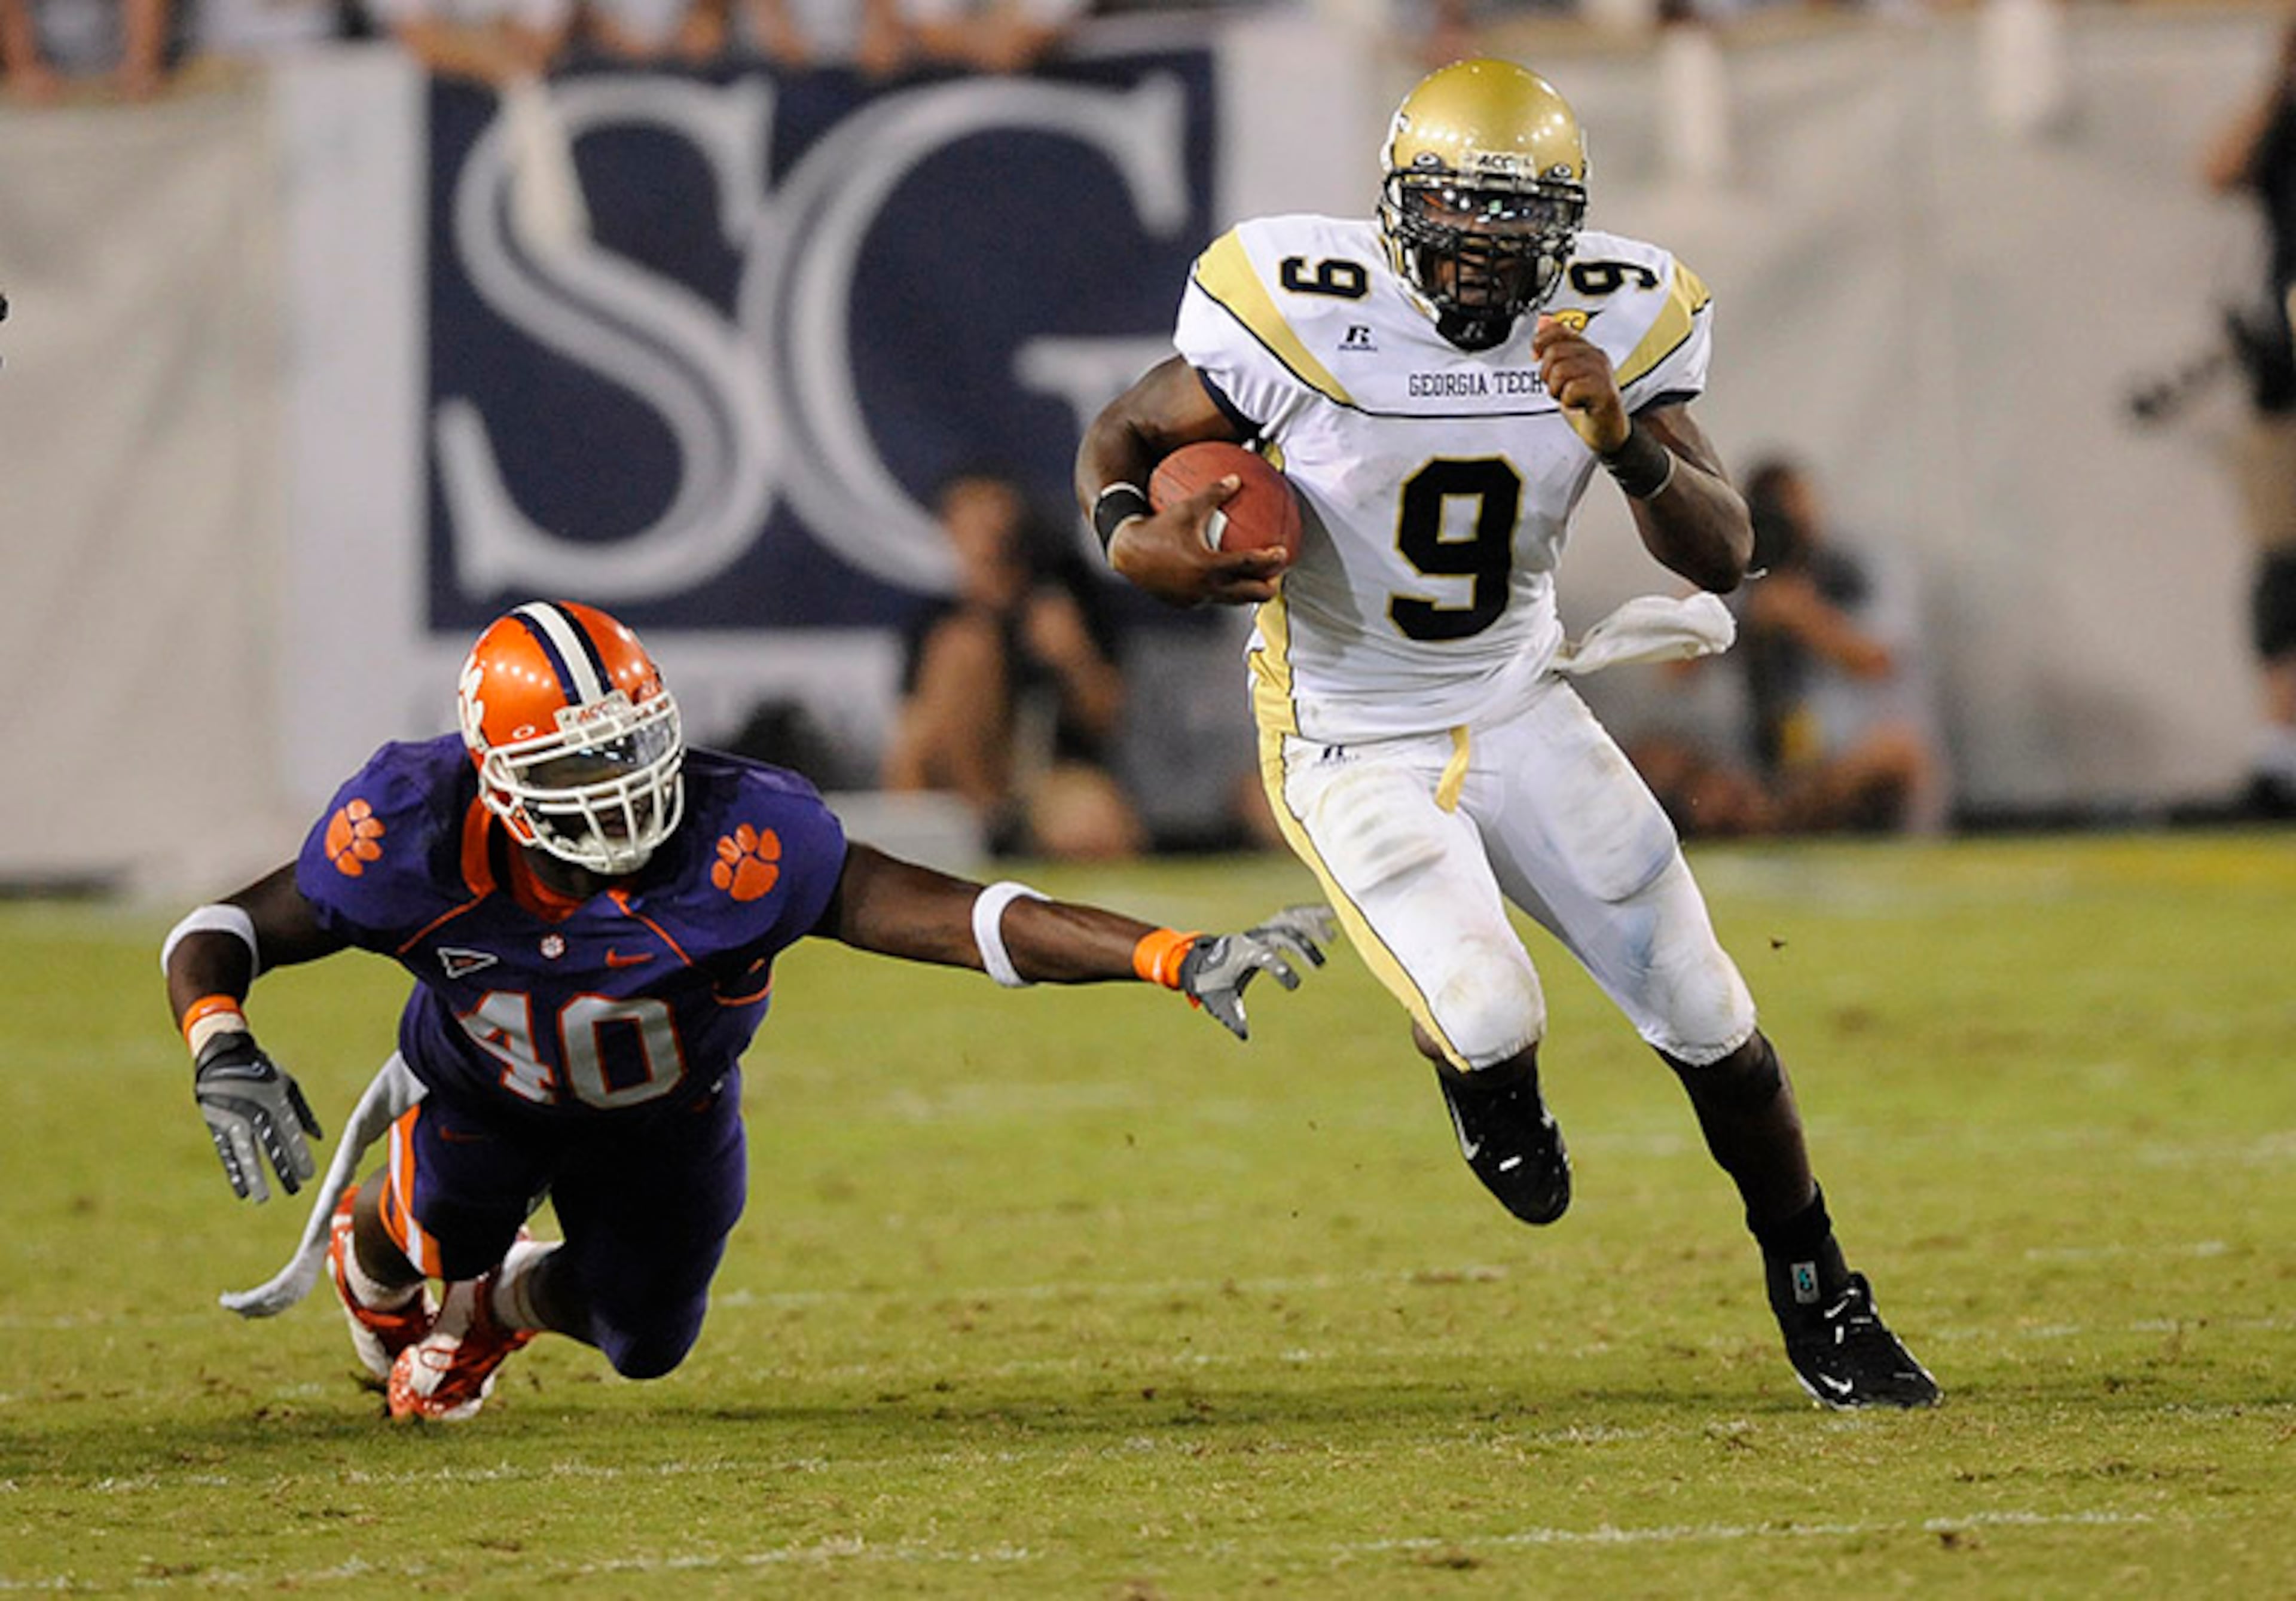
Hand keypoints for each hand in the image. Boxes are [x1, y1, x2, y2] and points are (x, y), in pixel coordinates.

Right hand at [194, 1033, 321, 1201]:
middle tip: (294, 1190)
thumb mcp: (287, 1085)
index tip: (308, 1175)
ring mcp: (233, 1118)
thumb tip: (319, 1138)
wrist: (223, 1055)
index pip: (289, 1133)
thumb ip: (302, 1113)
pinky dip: (234, 1171)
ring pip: (246, 1153)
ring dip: (255, 1177)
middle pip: (270, 1146)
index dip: (298, 1155)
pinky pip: (226, 1152)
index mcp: (275, 1101)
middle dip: (282, 1169)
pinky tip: (242, 1189)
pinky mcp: (216, 1124)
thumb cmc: (262, 1071)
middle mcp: (254, 1112)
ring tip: (263, 1198)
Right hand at [1109, 478, 1288, 607]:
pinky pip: (1213, 599)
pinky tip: (1227, 580)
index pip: (1249, 566)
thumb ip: (1213, 493)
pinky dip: (1225, 591)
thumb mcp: (1186, 507)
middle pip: (1250, 595)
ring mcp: (1196, 599)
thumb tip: (1236, 478)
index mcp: (1208, 566)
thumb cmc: (1156, 527)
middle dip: (1268, 587)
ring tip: (1260, 580)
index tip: (1284, 553)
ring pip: (1233, 601)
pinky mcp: (1187, 603)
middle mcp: (1205, 588)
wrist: (1125, 553)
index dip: (1270, 561)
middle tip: (1278, 574)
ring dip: (1248, 592)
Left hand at [1178, 904, 1338, 1039]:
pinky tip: (1330, 914)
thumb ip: (1233, 1017)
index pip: (1264, 956)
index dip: (1280, 967)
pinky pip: (1292, 916)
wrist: (1204, 962)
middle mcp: (1254, 938)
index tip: (1294, 984)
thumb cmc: (1214, 983)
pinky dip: (1311, 914)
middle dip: (1302, 947)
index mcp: (1242, 954)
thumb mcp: (1220, 1002)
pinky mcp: (1270, 927)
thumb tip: (1245, 1035)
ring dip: (1311, 926)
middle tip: (1319, 966)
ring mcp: (1262, 930)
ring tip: (1332, 937)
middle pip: (1282, 935)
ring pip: (1290, 920)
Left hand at [1533, 315, 1629, 453]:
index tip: (1535, 355)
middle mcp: (1596, 356)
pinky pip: (1571, 389)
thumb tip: (1543, 322)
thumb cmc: (1586, 403)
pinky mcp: (1604, 392)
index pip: (1559, 330)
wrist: (1606, 430)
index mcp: (1586, 349)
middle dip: (1547, 374)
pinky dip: (1568, 401)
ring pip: (1560, 370)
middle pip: (1554, 352)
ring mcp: (1602, 373)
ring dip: (1557, 390)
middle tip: (1558, 388)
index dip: (1541, 341)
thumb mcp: (1565, 373)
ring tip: (1568, 396)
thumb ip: (1554, 348)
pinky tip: (1578, 404)